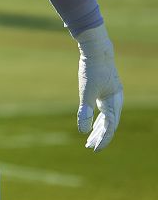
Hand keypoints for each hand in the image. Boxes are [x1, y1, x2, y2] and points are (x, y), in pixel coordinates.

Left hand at [76, 25, 122, 150]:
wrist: (96, 50)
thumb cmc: (91, 70)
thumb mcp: (86, 91)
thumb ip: (85, 111)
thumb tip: (82, 131)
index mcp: (115, 102)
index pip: (110, 127)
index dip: (103, 139)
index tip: (94, 149)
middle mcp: (116, 101)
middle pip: (109, 124)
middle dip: (100, 136)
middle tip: (90, 147)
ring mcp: (112, 97)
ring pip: (107, 118)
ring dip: (98, 129)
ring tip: (89, 140)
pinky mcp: (105, 93)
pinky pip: (104, 111)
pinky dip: (97, 119)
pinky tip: (91, 124)